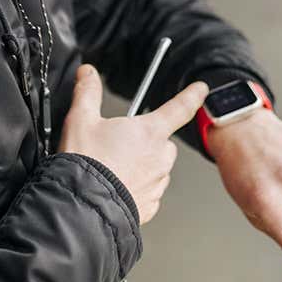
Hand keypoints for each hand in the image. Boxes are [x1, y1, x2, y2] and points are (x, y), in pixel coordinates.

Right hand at [59, 64, 207, 223]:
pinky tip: (116, 186)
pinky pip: (149, 192)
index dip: (192, 95)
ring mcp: (157, 183)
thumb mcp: (81, 120)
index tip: (200, 90)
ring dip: (142, 166)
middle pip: (163, 141)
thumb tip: (88, 74)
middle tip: (119, 145)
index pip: (180, 107)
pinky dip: (137, 188)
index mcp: (150, 132)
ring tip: (114, 168)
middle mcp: (160, 157)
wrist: (82, 207)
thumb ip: (88, 92)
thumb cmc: (86, 165)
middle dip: (146, 140)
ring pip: (157, 168)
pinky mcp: (150, 206)